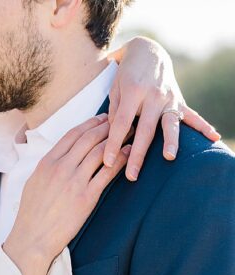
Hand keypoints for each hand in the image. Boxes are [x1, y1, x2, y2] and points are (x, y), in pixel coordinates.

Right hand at [4, 115, 129, 264]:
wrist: (32, 238)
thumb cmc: (32, 214)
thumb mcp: (34, 183)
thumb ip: (48, 167)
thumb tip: (61, 156)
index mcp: (46, 163)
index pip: (72, 135)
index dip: (90, 123)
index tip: (102, 118)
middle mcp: (60, 168)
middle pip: (89, 138)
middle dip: (108, 127)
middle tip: (122, 122)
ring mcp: (74, 181)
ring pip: (101, 151)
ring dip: (119, 139)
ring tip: (132, 134)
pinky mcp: (86, 197)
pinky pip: (108, 172)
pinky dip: (122, 160)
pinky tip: (130, 154)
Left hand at [109, 36, 220, 178]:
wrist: (148, 51)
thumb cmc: (125, 75)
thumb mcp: (114, 89)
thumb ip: (114, 112)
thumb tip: (115, 136)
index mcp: (133, 92)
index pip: (121, 124)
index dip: (113, 144)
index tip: (107, 162)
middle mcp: (153, 96)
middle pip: (144, 130)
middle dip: (138, 154)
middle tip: (132, 176)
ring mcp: (168, 98)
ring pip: (169, 124)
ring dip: (170, 141)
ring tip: (169, 157)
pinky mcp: (179, 100)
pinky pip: (192, 115)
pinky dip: (203, 126)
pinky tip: (214, 138)